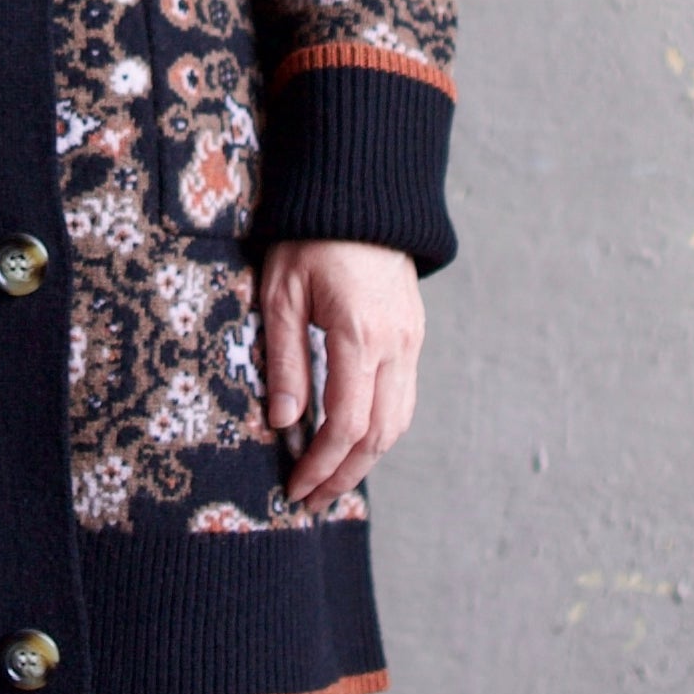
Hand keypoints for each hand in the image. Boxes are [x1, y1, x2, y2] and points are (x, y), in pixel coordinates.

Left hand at [262, 241, 423, 506]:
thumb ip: (284, 362)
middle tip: (310, 501)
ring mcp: (411, 339)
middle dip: (344, 475)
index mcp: (360, 334)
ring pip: (399, 421)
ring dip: (366, 460)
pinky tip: (351, 444)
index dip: (321, 465)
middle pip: (380, 434)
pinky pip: (402, 397)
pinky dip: (380, 430)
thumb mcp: (280, 296)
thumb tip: (282, 424)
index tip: (295, 488)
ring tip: (330, 482)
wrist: (360, 192)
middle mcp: (396, 342)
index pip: (347, 423)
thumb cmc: (310, 238)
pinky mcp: (413, 335)